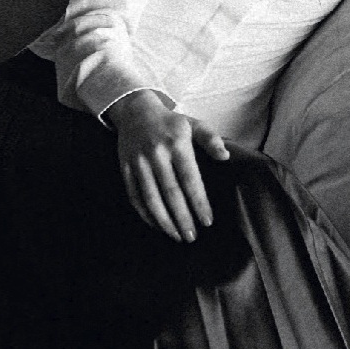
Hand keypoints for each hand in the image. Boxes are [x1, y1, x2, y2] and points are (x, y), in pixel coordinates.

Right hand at [107, 91, 229, 240]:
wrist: (136, 111)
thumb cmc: (171, 123)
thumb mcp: (194, 124)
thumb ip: (211, 139)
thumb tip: (224, 157)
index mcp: (177, 144)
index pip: (190, 179)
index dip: (198, 202)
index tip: (207, 221)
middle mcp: (156, 154)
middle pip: (171, 193)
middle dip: (182, 218)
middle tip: (192, 237)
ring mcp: (138, 162)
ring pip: (151, 198)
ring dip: (164, 221)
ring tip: (177, 236)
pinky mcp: (125, 168)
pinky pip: (134, 196)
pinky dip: (145, 214)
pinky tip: (157, 225)